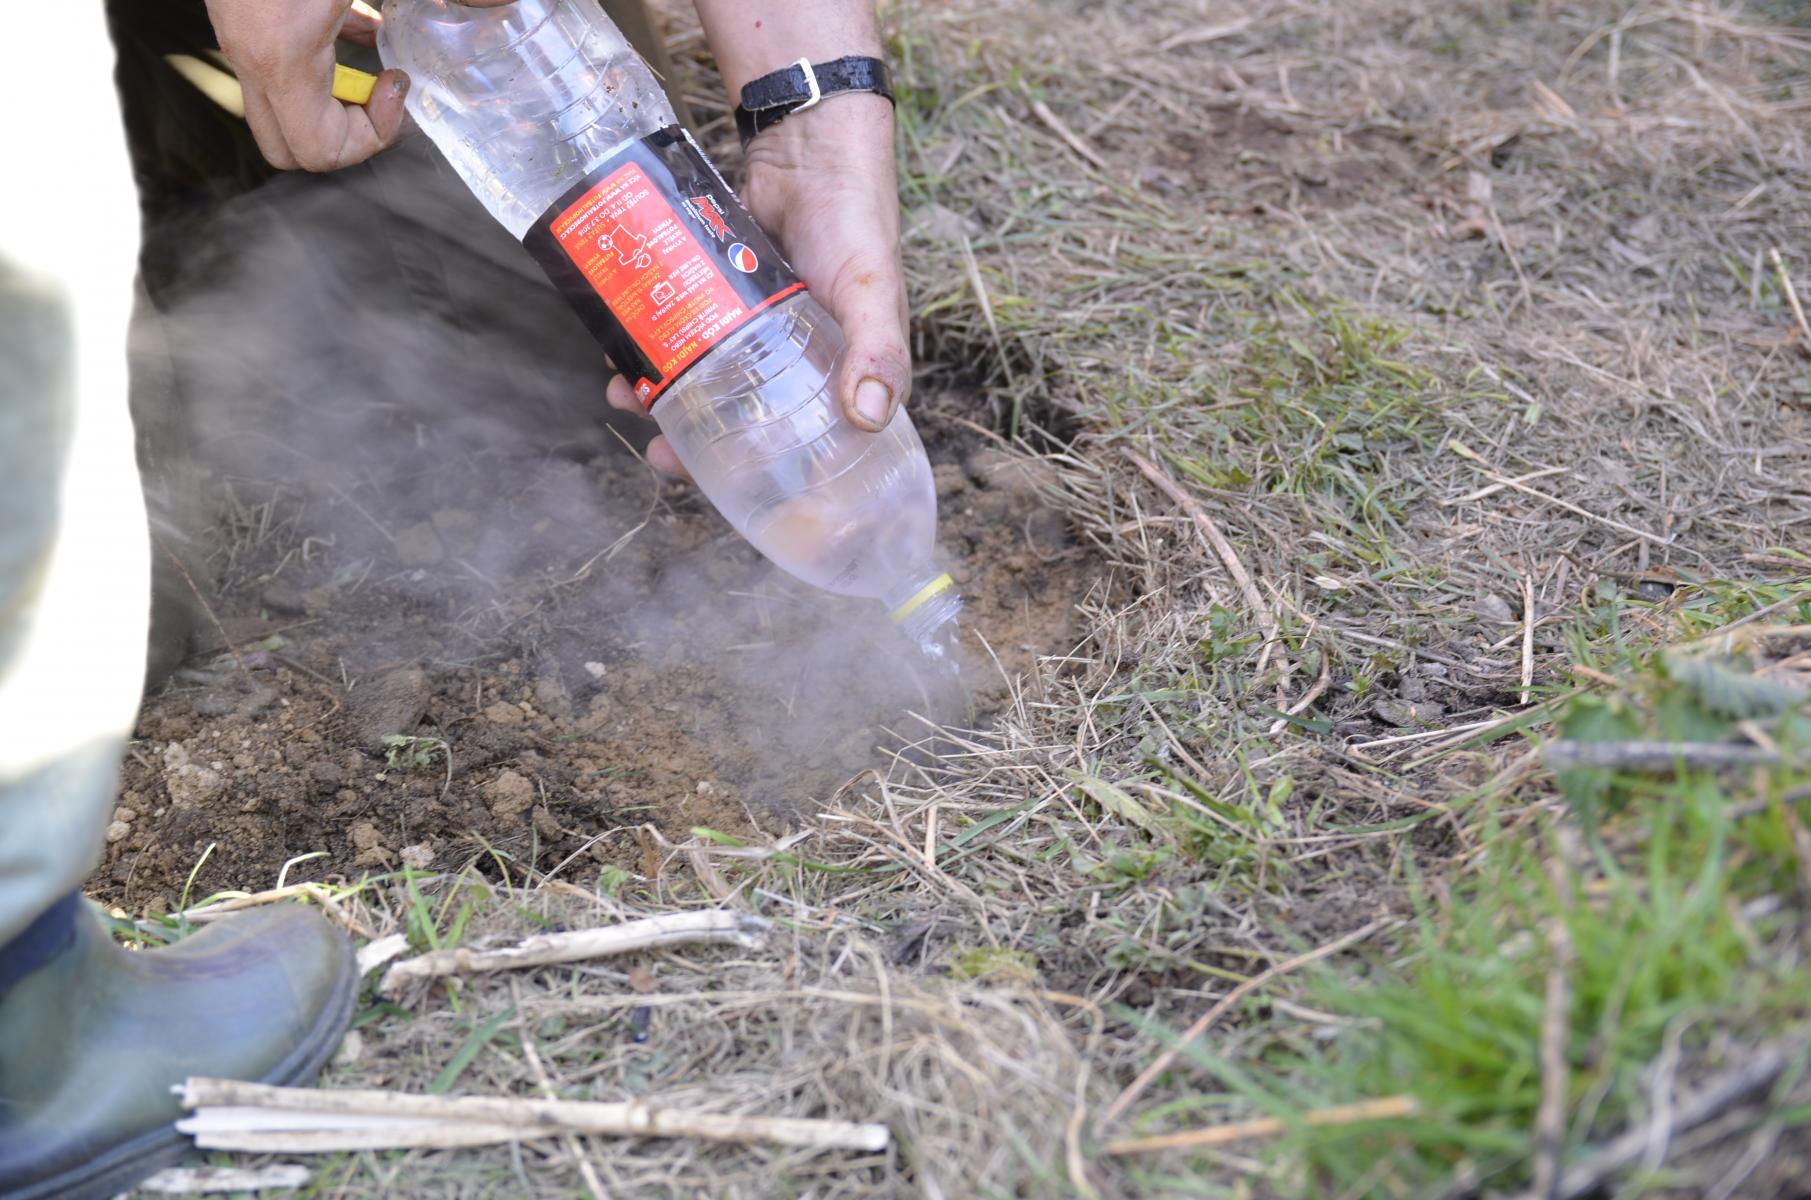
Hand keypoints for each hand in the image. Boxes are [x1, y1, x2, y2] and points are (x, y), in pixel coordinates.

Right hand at [202, 0, 412, 170]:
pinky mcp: (243, 19)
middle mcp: (252, 58)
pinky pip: (283, 71)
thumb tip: (472, 9)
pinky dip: (325, 67)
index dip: (373, 135)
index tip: (395, 89)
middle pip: (291, 150)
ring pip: (285, 111)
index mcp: (281, 58)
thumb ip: (415, 7)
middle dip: (349, 137)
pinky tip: (364, 32)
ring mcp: (241, 41)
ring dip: (339, 103)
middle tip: (384, 100)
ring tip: (379, 72)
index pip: (320, 152)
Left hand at [608, 94, 909, 476]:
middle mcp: (794, 361)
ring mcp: (750, 330)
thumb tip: (868, 418)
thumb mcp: (872, 291)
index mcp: (838, 377)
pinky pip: (680, 331)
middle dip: (696, 443)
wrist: (810, 146)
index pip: (806, 449)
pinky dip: (650, 344)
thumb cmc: (856, 222)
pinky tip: (619, 349)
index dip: (768, 480)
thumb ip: (877, 351)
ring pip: (701, 378)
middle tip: (659, 454)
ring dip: (661, 393)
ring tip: (625, 393)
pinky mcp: (716, 296)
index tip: (729, 498)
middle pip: (741, 421)